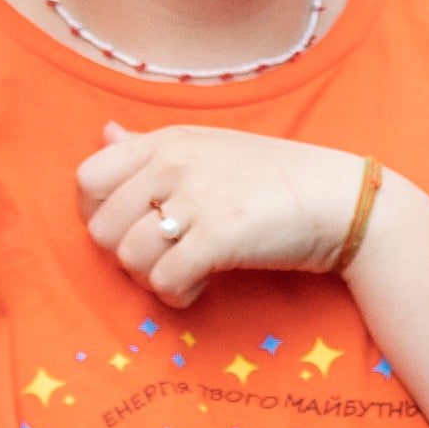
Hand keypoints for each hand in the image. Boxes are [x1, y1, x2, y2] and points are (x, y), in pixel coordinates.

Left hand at [77, 124, 378, 311]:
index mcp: (168, 140)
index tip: (131, 229)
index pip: (88, 177)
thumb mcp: (208, 147)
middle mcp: (175, 163)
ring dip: (152, 278)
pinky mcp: (219, 236)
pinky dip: (177, 295)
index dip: (97, 215)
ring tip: (186, 274)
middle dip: (125, 256)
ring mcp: (197, 198)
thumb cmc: (275, 178)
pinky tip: (200, 287)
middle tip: (162, 259)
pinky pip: (164, 280)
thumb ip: (149, 146)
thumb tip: (104, 132)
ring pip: (129, 258)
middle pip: (101, 228)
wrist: (341, 199)